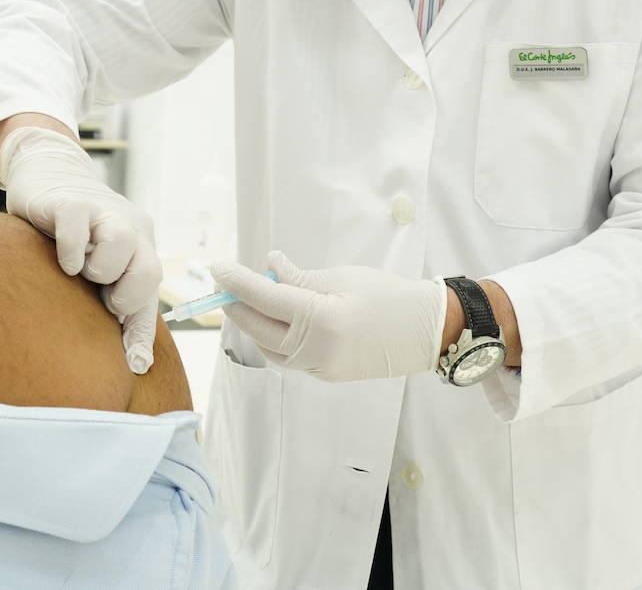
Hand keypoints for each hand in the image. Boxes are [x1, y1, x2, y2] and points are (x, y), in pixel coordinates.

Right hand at [0, 126, 161, 373]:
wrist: (46, 174)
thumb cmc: (73, 231)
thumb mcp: (97, 266)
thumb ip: (116, 303)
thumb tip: (135, 364)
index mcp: (142, 247)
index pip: (151, 294)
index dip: (142, 332)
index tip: (135, 364)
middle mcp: (131, 228)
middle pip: (150, 271)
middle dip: (123, 294)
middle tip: (97, 292)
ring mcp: (103, 211)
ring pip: (121, 245)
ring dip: (97, 269)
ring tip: (77, 269)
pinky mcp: (71, 201)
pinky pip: (77, 229)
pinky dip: (69, 251)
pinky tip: (61, 257)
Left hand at [210, 251, 447, 381]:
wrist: (426, 331)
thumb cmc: (387, 296)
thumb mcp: (341, 277)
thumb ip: (298, 277)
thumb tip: (268, 266)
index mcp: (319, 319)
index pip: (263, 297)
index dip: (235, 281)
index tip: (216, 268)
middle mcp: (314, 349)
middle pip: (257, 327)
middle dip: (237, 305)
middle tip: (225, 283)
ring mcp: (319, 368)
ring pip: (268, 347)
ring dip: (254, 324)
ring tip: (251, 298)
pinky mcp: (324, 375)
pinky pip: (287, 357)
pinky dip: (274, 337)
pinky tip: (276, 319)